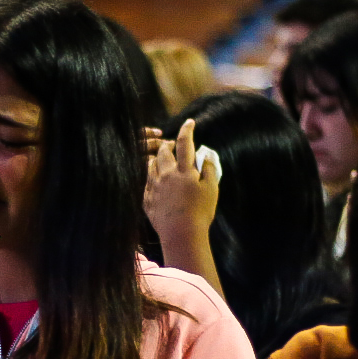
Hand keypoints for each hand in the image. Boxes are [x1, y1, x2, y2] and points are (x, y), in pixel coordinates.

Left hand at [144, 119, 220, 248]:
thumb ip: (209, 169)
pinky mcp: (146, 198)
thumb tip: (205, 156)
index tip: (189, 123)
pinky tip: (155, 179)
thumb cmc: (201, 213)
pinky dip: (150, 175)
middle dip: (168, 144)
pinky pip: (145, 181)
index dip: (187, 130)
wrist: (181, 235)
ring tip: (163, 160)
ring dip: (157, 158)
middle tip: (174, 145)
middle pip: (163, 151)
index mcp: (184, 171)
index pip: (185, 143)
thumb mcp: (212, 189)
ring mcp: (154, 186)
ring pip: (151, 164)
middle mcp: (166, 175)